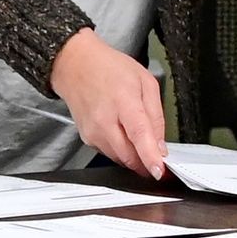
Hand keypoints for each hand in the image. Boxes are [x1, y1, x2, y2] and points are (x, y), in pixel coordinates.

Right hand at [49, 28, 169, 179]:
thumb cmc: (110, 69)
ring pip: (120, 158)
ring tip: (143, 142)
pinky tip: (125, 135)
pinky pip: (110, 153)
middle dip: (147, 162)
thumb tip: (160, 144)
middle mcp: (105, 120)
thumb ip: (156, 115)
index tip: (159, 170)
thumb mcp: (146, 82)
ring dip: (135, 157)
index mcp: (124, 102)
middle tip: (160, 160)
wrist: (76, 66)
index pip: (139, 135)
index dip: (150, 156)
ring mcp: (93, 132)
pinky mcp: (87, 139)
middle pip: (129, 154)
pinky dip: (122, 151)